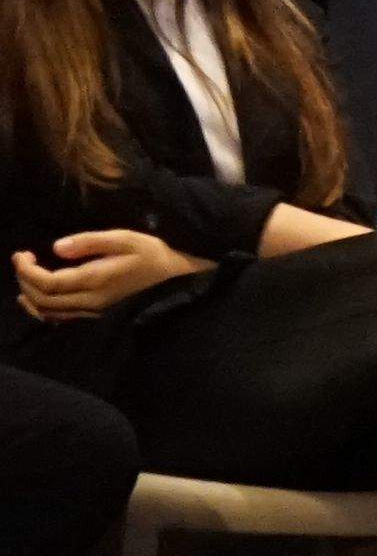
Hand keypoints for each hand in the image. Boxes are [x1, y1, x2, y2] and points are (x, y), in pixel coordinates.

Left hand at [16, 230, 210, 321]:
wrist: (176, 275)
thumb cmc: (152, 252)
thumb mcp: (124, 238)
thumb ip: (89, 242)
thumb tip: (56, 247)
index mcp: (95, 280)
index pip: (48, 283)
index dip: (27, 270)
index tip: (21, 253)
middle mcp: (90, 301)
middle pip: (43, 299)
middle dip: (24, 280)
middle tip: (22, 259)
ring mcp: (92, 310)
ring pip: (48, 311)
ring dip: (29, 294)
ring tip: (24, 275)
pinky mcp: (95, 313)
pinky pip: (59, 316)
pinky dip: (40, 308)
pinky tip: (34, 298)